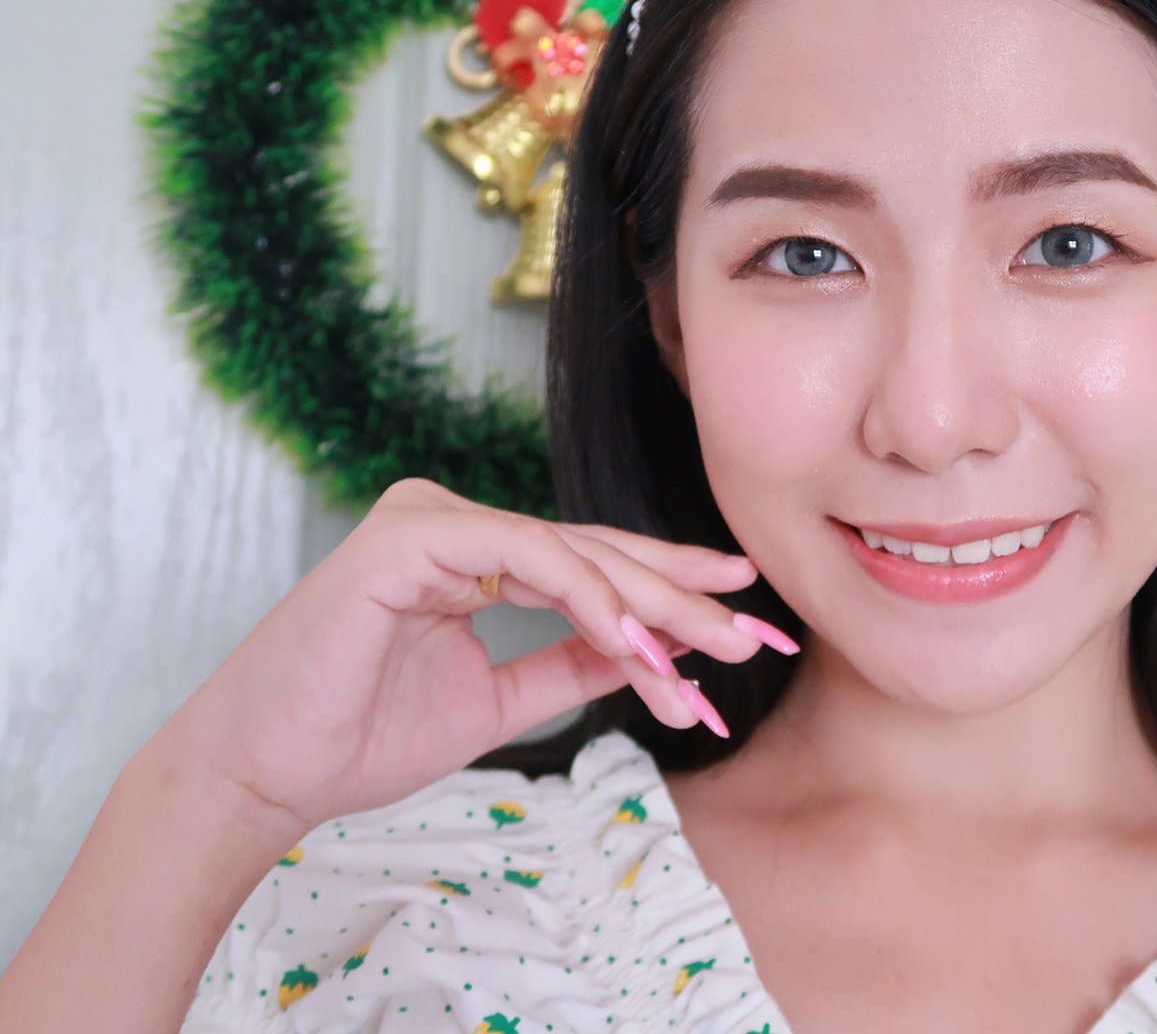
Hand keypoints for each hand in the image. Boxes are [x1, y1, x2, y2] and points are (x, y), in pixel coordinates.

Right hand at [146, 478, 784, 834]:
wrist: (267, 774)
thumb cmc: (360, 737)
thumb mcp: (499, 700)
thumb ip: (569, 664)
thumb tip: (650, 652)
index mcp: (471, 554)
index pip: (592, 563)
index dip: (671, 589)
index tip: (741, 615)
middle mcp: (455, 523)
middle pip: (596, 554)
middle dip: (682, 598)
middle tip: (752, 631)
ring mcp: (431, 519)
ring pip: (574, 552)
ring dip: (650, 609)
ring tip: (708, 653)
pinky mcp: (411, 535)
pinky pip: (528, 556)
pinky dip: (589, 598)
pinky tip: (636, 642)